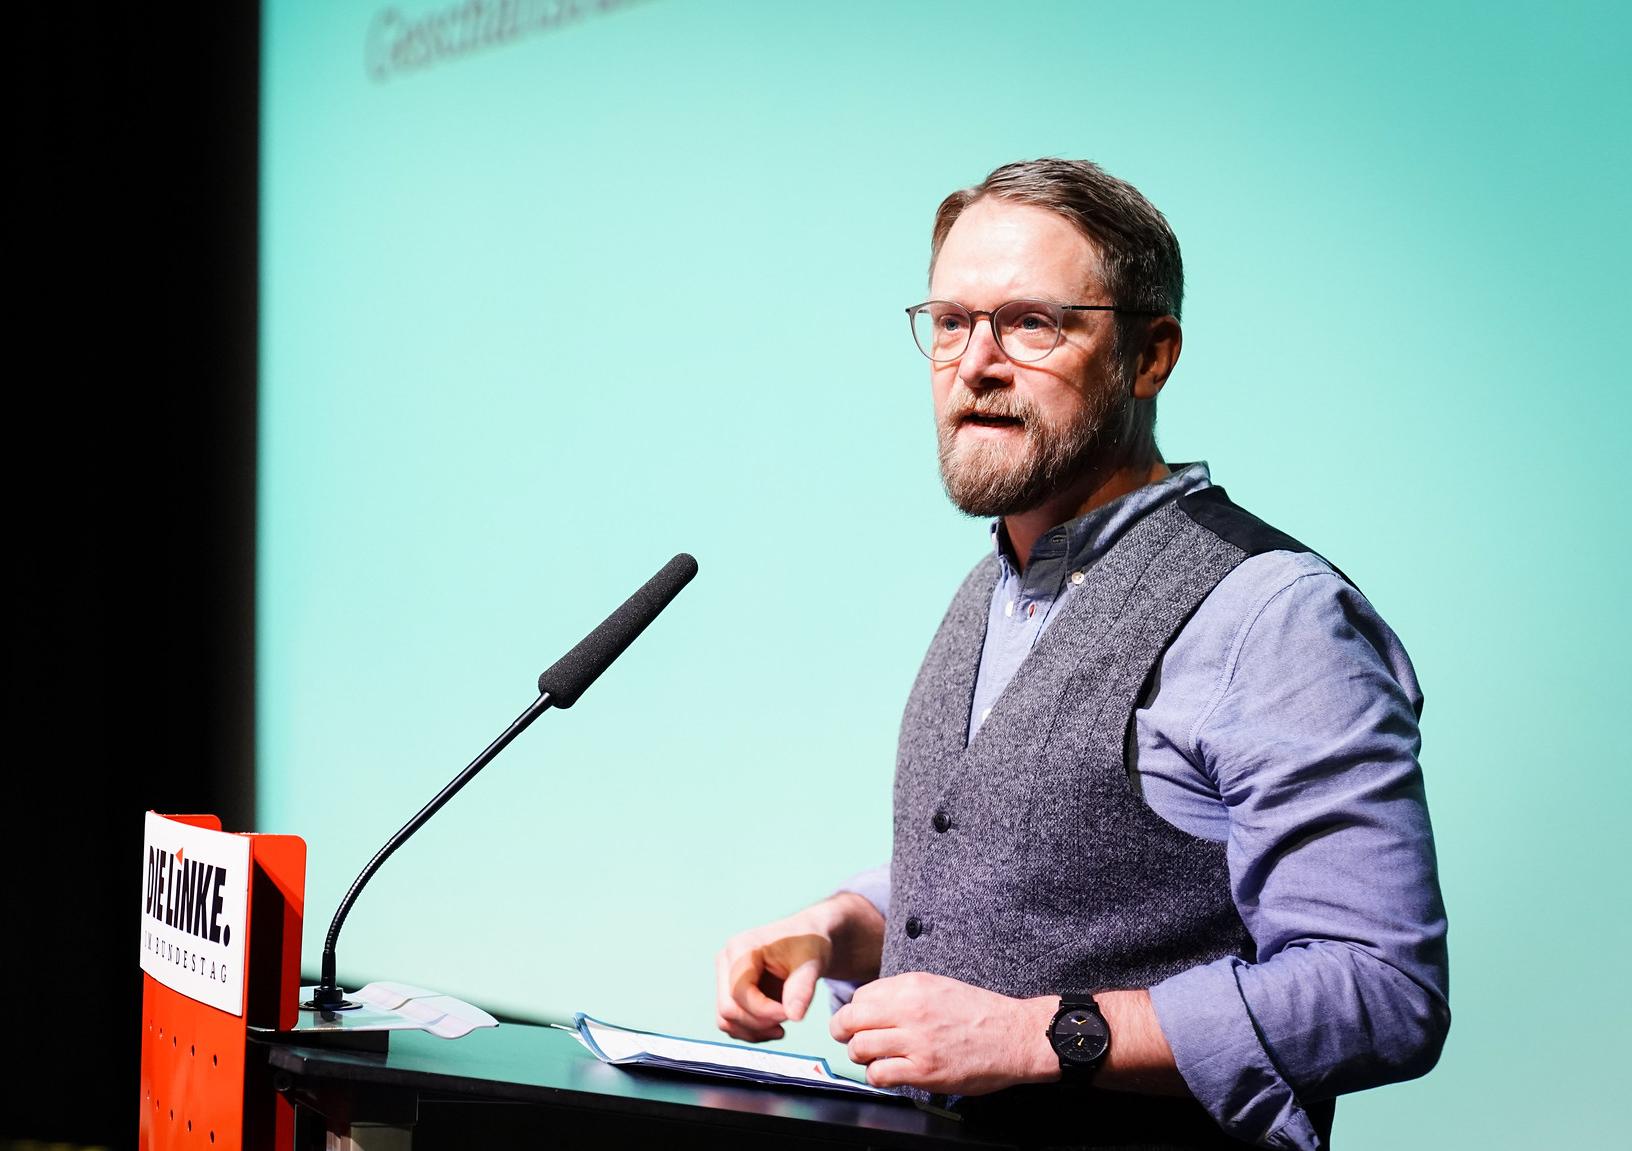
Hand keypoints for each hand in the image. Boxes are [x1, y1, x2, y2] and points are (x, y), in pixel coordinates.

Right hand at [714, 914, 831, 1041]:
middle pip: (728, 1009)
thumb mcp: (811, 962)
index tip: (791, 1012)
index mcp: (740, 947)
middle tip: (789, 1016)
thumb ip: (802, 988)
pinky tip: (775, 1026)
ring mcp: (724, 977)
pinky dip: (752, 1032)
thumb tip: (794, 1016)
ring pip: (726, 1020)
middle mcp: (726, 961)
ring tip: (782, 1026)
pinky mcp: (729, 992)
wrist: (807, 939)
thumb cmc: (808, 944)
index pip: (739, 993)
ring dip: (755, 1031)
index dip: (764, 1011)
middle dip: (760, 1022)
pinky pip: (731, 1023)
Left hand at [829, 972, 1057, 1094]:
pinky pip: (879, 1074)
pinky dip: (877, 1076)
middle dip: (843, 1032)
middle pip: (850, 1019)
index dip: (856, 1011)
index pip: (860, 996)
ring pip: (859, 1047)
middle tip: (849, 1039)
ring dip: (861, 1056)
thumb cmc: (979, 1013)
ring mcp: (916, 1041)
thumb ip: (904, 993)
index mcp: (912, 986)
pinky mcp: (924, 1070)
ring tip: (874, 1058)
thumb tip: (872, 1005)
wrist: (1015, 1035)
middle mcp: (910, 1010)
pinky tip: (889, 1073)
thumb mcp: (938, 986)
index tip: (858, 1021)